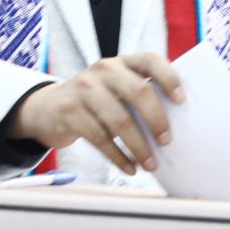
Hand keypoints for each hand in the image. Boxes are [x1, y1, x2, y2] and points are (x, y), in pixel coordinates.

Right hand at [9, 53, 183, 174]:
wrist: (48, 108)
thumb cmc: (96, 102)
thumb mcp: (115, 89)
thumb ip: (139, 95)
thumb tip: (176, 124)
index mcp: (122, 62)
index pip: (150, 60)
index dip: (169, 78)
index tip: (181, 101)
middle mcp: (104, 69)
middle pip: (138, 92)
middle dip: (157, 120)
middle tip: (166, 142)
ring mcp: (84, 88)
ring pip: (119, 120)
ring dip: (139, 146)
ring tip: (150, 164)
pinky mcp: (70, 110)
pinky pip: (100, 138)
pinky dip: (118, 157)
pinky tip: (129, 168)